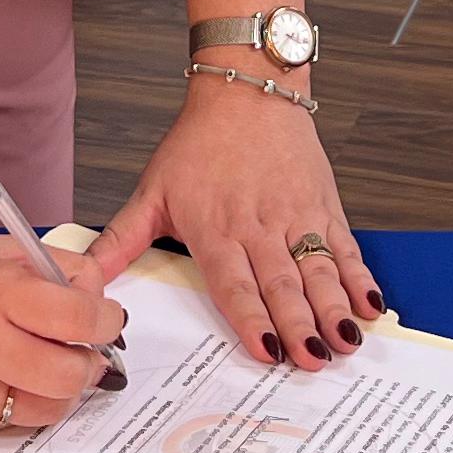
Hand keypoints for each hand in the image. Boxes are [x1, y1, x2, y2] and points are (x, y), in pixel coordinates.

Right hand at [0, 233, 123, 438]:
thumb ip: (51, 268)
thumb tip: (98, 295)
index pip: (75, 317)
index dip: (105, 321)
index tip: (107, 319)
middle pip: (68, 375)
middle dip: (88, 364)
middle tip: (85, 350)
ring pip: (45, 409)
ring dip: (59, 390)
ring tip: (46, 365)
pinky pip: (9, 422)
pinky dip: (19, 402)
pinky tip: (2, 376)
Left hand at [87, 68, 382, 370]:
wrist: (247, 91)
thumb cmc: (198, 143)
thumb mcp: (152, 191)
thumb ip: (120, 241)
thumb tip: (81, 278)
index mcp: (215, 229)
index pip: (234, 282)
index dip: (251, 317)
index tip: (267, 349)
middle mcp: (259, 226)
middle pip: (282, 284)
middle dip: (300, 325)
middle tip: (314, 361)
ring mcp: (296, 217)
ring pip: (318, 270)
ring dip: (334, 308)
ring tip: (346, 342)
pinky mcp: (324, 207)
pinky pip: (345, 249)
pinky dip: (360, 278)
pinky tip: (371, 307)